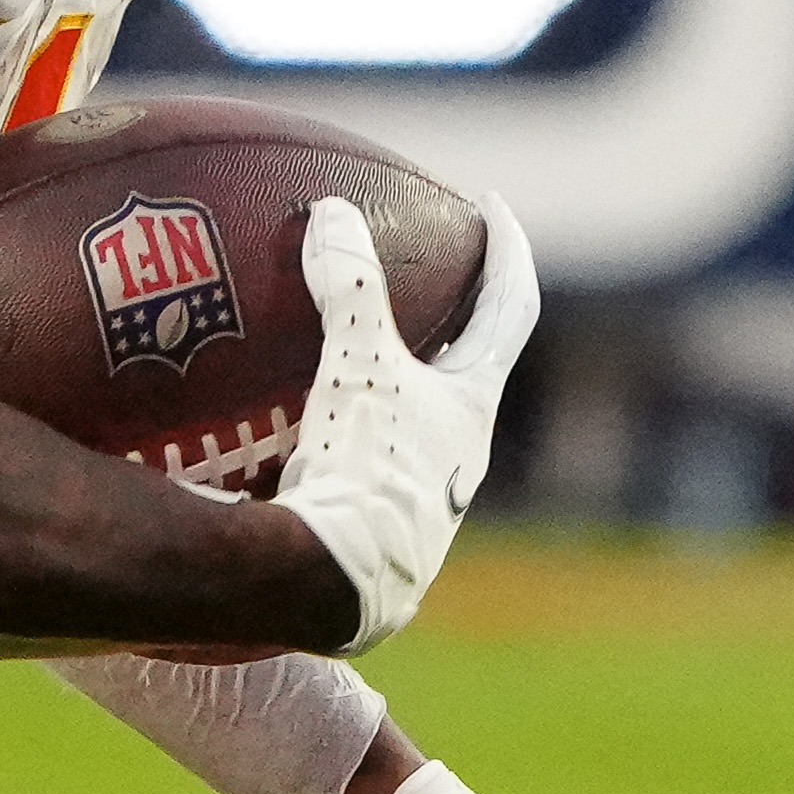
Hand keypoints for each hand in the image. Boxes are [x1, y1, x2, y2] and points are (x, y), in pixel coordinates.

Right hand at [268, 195, 535, 653]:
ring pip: (415, 416)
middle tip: (433, 270)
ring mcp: (415, 495)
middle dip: (455, 318)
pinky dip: (335, 419)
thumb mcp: (358, 369)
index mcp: (471, 408)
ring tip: (352, 341)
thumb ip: (350, 287)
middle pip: (470, 367)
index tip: (493, 207)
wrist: (334, 586)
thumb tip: (335, 211)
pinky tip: (286, 418)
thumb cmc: (365, 472)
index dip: (505, 254)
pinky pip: (358, 451)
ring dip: (395, 376)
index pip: (507, 311)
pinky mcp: (367, 526)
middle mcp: (456, 453)